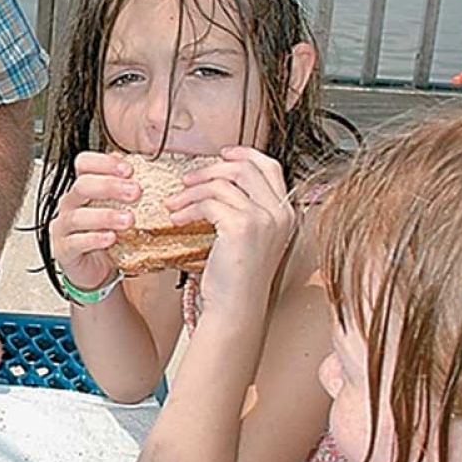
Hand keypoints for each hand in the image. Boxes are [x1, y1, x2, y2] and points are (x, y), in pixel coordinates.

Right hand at [47, 152, 138, 289]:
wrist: (96, 271)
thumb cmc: (107, 236)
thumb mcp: (118, 210)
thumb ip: (127, 191)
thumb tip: (149, 172)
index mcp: (83, 189)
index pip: (84, 164)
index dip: (104, 162)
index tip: (128, 169)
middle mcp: (70, 204)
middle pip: (82, 186)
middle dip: (110, 186)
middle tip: (135, 192)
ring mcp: (64, 227)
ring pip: (77, 216)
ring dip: (105, 216)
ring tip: (129, 219)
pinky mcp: (63, 249)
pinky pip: (75, 242)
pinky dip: (94, 239)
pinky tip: (111, 238)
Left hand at [164, 148, 297, 313]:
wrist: (236, 308)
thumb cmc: (237, 276)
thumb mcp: (249, 235)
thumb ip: (245, 207)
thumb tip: (218, 180)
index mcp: (286, 212)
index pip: (269, 166)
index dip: (244, 154)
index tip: (221, 154)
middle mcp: (280, 213)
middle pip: (244, 168)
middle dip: (210, 169)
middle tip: (186, 180)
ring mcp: (264, 219)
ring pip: (222, 184)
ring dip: (191, 191)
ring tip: (174, 204)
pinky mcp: (242, 227)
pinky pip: (208, 203)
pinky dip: (187, 208)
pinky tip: (177, 218)